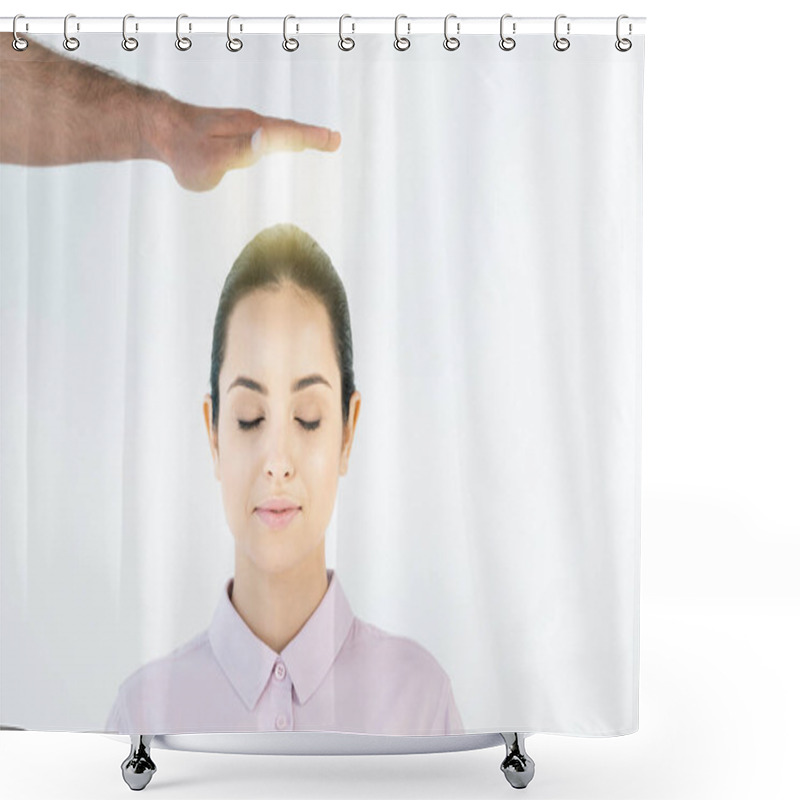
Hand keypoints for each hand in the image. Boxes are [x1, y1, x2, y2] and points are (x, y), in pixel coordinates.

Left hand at [144, 95, 341, 191]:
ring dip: (300, 135)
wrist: (160, 130)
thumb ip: (240, 150)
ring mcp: (242, 128)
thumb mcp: (212, 157)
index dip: (311, 138)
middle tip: (335, 140)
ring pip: (278, 131)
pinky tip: (283, 144)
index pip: (287, 134)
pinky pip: (267, 135)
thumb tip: (266, 140)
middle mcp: (250, 125)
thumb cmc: (185, 150)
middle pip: (288, 129)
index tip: (333, 140)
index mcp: (250, 131)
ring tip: (319, 140)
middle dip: (313, 135)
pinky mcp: (234, 133)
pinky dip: (283, 138)